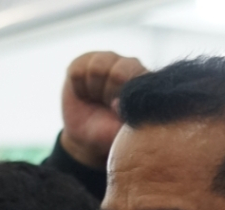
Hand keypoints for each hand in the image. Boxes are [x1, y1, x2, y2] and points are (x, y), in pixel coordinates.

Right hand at [60, 51, 147, 168]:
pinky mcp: (87, 59)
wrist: (86, 135)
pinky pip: (78, 71)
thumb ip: (129, 119)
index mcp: (146, 83)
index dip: (124, 97)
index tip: (117, 109)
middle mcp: (132, 66)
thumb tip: (117, 104)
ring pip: (97, 68)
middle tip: (107, 104)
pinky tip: (85, 93)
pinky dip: (79, 86)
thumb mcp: (124, 133)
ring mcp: (110, 59)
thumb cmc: (110, 132)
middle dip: (109, 93)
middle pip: (118, 72)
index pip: (140, 80)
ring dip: (94, 89)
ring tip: (97, 98)